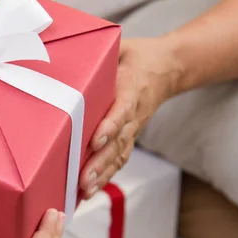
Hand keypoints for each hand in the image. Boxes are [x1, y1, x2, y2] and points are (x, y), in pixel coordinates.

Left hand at [80, 37, 181, 197]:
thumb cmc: (134, 55)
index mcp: (131, 87)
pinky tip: (88, 192)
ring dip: (102, 175)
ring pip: (119, 154)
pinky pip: (119, 159)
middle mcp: (134, 112)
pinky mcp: (130, 137)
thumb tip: (70, 46)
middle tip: (83, 179)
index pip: (121, 109)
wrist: (168, 67)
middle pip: (118, 141)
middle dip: (100, 162)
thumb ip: (99, 50)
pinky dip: (105, 177)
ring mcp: (133, 127)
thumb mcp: (118, 45)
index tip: (96, 140)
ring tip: (84, 191)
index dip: (110, 126)